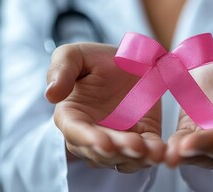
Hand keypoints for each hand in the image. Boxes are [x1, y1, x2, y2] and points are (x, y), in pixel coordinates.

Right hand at [45, 43, 164, 172]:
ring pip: (123, 158)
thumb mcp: (75, 55)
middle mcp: (93, 133)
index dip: (88, 139)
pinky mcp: (142, 136)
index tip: (102, 142)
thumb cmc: (96, 59)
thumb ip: (61, 70)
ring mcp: (118, 138)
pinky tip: (161, 152)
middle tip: (133, 145)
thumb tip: (51, 94)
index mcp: (72, 115)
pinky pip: (147, 151)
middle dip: (117, 151)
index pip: (76, 132)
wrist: (128, 60)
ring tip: (150, 152)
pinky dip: (153, 154)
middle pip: (101, 151)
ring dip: (136, 158)